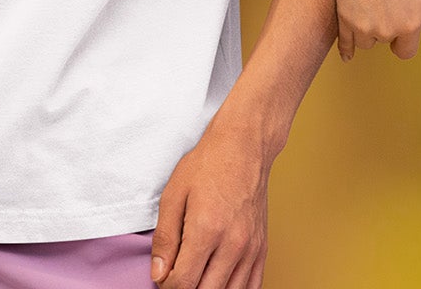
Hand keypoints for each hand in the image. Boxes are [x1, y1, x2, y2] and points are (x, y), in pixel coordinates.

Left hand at [150, 107, 271, 288]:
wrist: (244, 146)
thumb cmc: (208, 164)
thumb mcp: (173, 195)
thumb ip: (164, 239)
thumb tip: (158, 273)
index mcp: (207, 230)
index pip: (183, 283)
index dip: (166, 285)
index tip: (163, 275)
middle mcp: (233, 244)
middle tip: (178, 275)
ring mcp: (251, 248)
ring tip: (197, 277)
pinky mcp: (262, 248)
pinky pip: (253, 286)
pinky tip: (220, 283)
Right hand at [332, 0, 420, 60]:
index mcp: (410, 24)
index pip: (407, 51)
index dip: (405, 41)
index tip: (402, 33)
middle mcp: (387, 30)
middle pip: (386, 41)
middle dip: (387, 27)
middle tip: (386, 4)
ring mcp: (363, 26)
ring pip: (366, 41)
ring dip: (368, 31)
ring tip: (369, 9)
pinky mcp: (345, 18)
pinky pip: (345, 43)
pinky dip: (346, 49)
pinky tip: (348, 55)